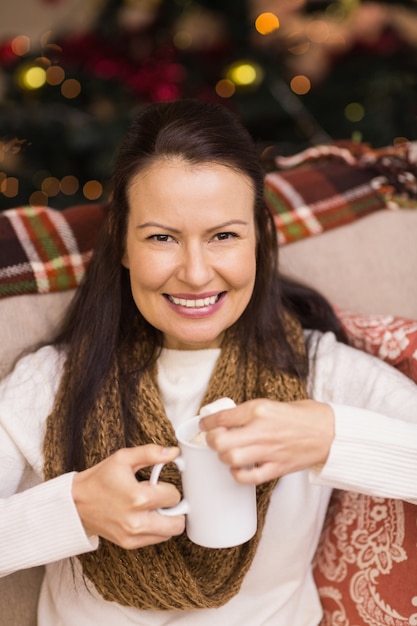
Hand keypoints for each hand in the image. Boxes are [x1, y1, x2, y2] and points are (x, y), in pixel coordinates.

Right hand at [72, 445, 184, 548]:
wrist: (76, 503)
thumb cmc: (100, 479)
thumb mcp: (123, 458)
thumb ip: (150, 453)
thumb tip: (173, 452)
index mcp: (137, 498)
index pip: (174, 496)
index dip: (169, 487)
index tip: (159, 484)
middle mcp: (136, 521)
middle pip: (178, 523)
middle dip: (175, 508)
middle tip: (163, 499)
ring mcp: (133, 535)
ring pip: (169, 533)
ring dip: (167, 519)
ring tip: (153, 507)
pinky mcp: (129, 544)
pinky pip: (156, 540)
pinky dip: (157, 529)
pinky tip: (145, 516)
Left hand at [199, 399, 334, 484]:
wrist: (330, 432)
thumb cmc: (305, 416)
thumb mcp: (273, 404)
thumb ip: (251, 413)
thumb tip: (229, 421)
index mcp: (260, 410)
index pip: (223, 417)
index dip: (208, 422)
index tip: (204, 424)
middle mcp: (262, 430)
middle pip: (221, 441)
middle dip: (212, 442)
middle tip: (214, 440)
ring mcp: (269, 451)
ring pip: (232, 459)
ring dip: (224, 458)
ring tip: (227, 454)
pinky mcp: (277, 468)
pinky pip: (249, 477)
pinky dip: (238, 475)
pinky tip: (238, 469)